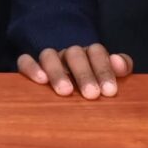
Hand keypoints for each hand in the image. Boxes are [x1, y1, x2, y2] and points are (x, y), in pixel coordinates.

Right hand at [16, 45, 132, 99]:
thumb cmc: (94, 83)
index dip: (104, 69)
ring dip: (58, 72)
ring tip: (65, 92)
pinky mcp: (28, 66)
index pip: (96, 52)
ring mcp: (49, 59)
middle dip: (84, 74)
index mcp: (89, 54)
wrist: (67, 78)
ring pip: (49, 55)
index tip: (110, 91)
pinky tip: (40, 81)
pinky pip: (25, 61)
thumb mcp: (110, 73)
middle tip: (92, 94)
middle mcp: (68, 54)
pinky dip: (32, 68)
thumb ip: (122, 66)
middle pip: (75, 54)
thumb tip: (120, 65)